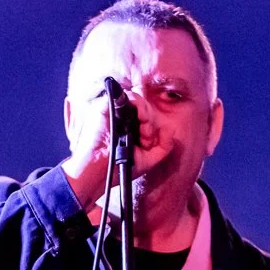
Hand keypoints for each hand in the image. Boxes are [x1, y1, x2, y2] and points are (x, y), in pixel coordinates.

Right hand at [63, 93, 174, 211]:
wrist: (99, 174)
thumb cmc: (119, 168)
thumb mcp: (148, 160)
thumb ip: (164, 146)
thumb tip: (170, 128)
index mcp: (133, 128)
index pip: (150, 117)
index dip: (153, 129)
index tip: (148, 144)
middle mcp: (124, 118)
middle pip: (146, 108)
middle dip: (150, 124)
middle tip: (145, 140)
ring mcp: (114, 112)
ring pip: (138, 100)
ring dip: (145, 115)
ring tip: (142, 132)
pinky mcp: (106, 107)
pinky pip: (126, 96)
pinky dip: (137, 104)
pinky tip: (138, 119)